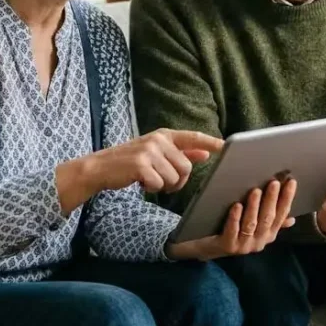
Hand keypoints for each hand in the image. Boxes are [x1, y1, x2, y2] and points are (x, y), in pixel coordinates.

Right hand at [55, 129, 222, 212]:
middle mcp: (158, 140)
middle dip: (177, 181)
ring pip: (174, 178)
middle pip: (186, 168)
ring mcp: (149, 151)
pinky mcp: (141, 165)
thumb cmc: (130, 162)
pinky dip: (152, 189)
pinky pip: (160, 185)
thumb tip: (206, 153)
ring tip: (149, 180)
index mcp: (164, 135)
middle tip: (161, 181)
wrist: (100, 168)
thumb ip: (181, 152)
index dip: (210, 142)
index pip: (193, 137)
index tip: (226, 146)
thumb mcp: (155, 153)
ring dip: (164, 186)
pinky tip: (141, 183)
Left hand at [166, 179, 297, 260]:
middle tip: (273, 182)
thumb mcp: (254, 226)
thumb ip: (271, 221)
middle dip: (272, 200)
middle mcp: (259, 242)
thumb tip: (292, 218)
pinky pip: (233, 230)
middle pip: (267, 218)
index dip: (287, 199)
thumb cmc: (233, 230)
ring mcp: (244, 245)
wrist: (208, 247)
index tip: (291, 182)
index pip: (281, 215)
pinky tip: (236, 205)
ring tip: (255, 191)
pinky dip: (235, 218)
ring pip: (251, 224)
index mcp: (268, 235)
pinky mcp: (228, 246)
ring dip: (254, 207)